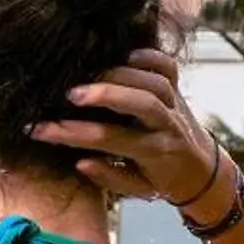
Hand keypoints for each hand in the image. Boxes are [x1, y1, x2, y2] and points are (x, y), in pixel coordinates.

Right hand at [30, 48, 226, 211]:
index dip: (74, 134)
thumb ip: (109, 178)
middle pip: (143, 104)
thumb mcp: (137, 189)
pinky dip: (149, 56)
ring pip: (156, 82)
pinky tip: (125, 55)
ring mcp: (176, 104)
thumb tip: (81, 161)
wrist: (202, 169)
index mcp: (155, 152)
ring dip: (122, 74)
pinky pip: (168, 66)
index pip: (112, 140)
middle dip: (107, 95)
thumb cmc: (161, 178)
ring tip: (90, 73)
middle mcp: (168, 126)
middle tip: (72, 94)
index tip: (42, 129)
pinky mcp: (179, 89)